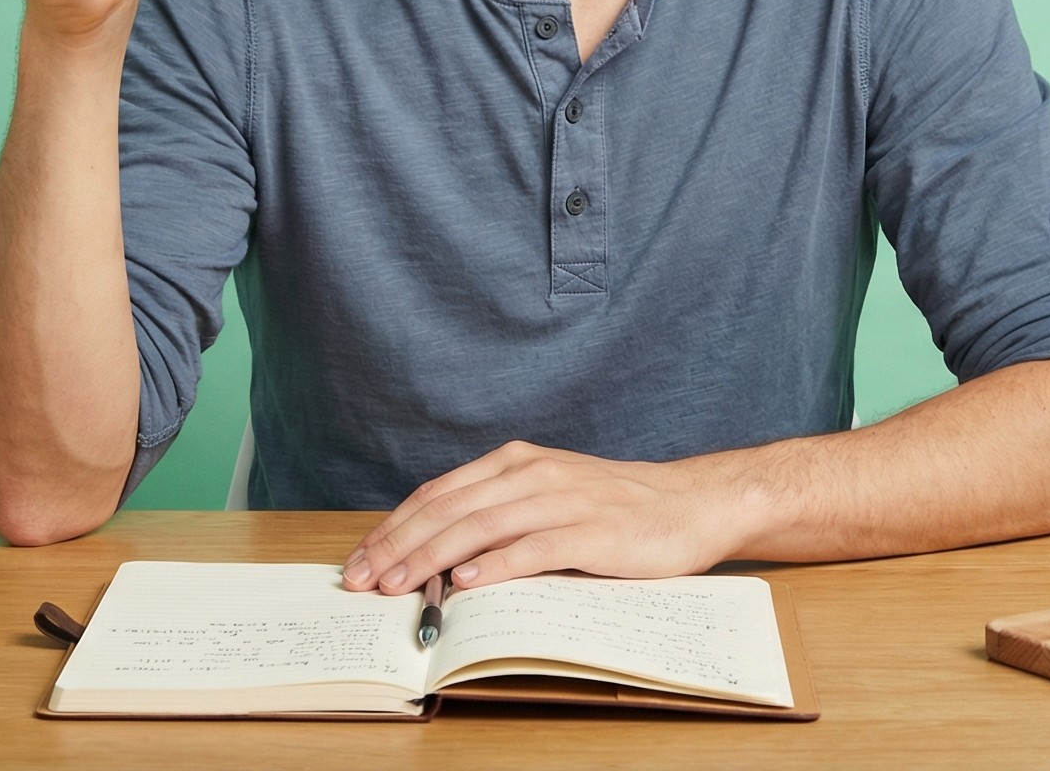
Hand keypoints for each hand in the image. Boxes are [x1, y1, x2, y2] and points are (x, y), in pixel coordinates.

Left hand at [338, 441, 764, 594]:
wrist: (689, 504)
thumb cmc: (615, 509)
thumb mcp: (546, 498)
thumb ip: (498, 515)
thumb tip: (438, 557)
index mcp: (515, 463)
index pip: (437, 495)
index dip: (393, 527)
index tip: (360, 559)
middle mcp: (532, 475)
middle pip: (448, 510)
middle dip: (398, 547)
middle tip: (363, 579)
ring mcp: (562, 500)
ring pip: (481, 527)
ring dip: (433, 559)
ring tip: (398, 585)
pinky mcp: (592, 531)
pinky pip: (536, 548)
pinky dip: (499, 565)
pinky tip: (469, 582)